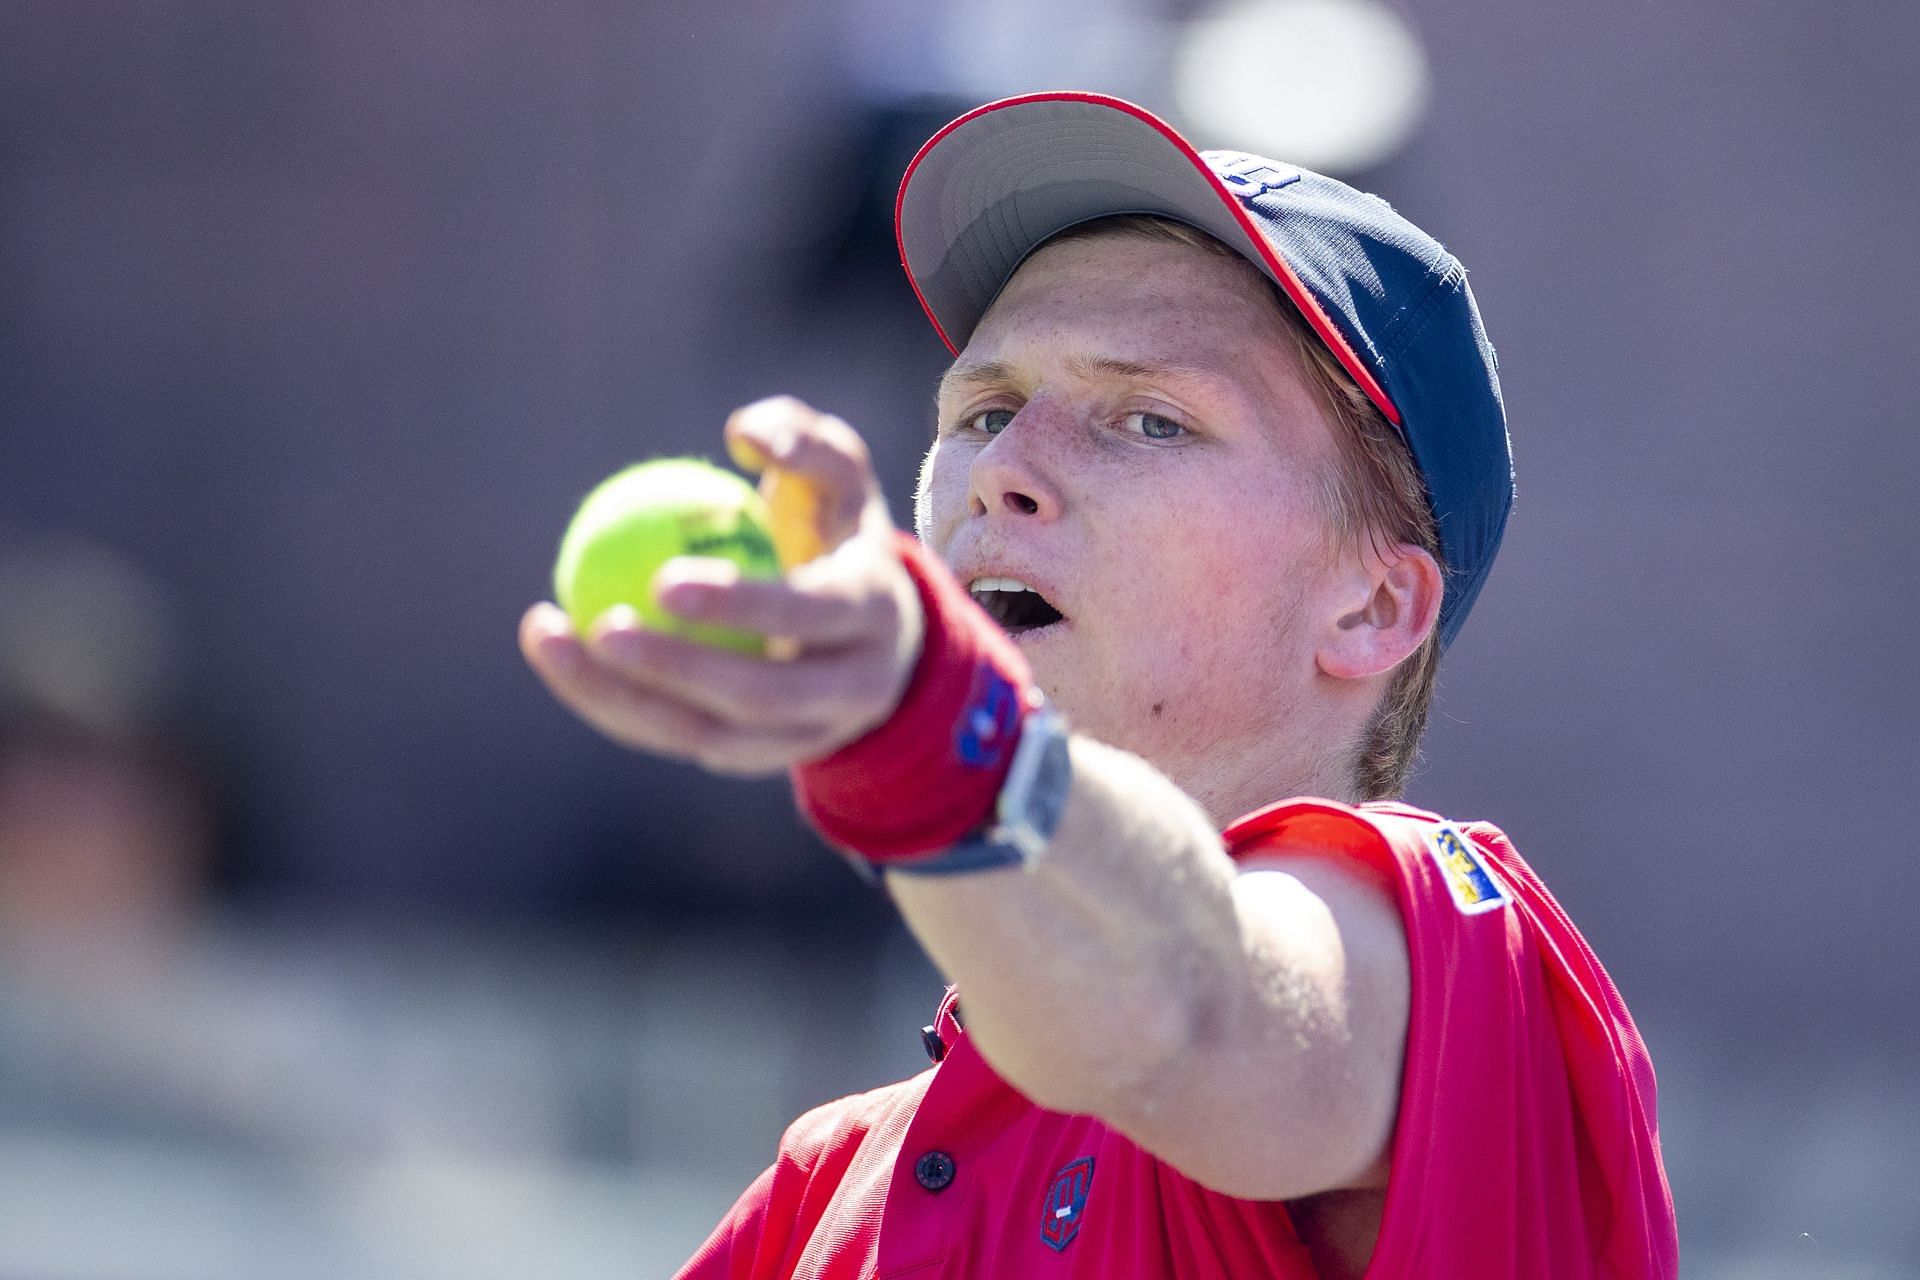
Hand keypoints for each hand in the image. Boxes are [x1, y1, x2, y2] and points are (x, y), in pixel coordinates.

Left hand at [520, 398, 924, 776]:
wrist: (875, 638)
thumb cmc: (838, 532)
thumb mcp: (839, 474)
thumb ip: (802, 437)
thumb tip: (743, 432)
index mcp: (877, 614)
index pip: (811, 614)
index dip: (741, 605)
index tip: (661, 581)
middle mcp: (853, 690)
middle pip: (761, 695)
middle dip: (676, 669)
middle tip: (599, 624)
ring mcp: (808, 737)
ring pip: (709, 737)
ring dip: (620, 697)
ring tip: (549, 637)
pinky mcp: (761, 759)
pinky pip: (678, 739)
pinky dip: (615, 703)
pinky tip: (559, 654)